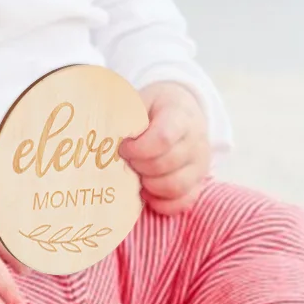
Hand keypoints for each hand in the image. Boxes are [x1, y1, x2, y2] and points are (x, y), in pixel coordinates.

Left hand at [120, 81, 211, 214]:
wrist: (184, 111)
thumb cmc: (155, 108)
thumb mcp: (140, 101)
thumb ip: (125, 117)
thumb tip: (103, 138)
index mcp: (180, 114)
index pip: (163, 138)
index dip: (138, 148)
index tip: (124, 147)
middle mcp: (195, 140)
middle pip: (166, 165)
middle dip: (139, 167)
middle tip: (127, 161)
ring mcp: (200, 164)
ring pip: (175, 187)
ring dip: (149, 185)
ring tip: (137, 175)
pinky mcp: (198, 183)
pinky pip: (182, 202)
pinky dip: (161, 202)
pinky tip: (147, 191)